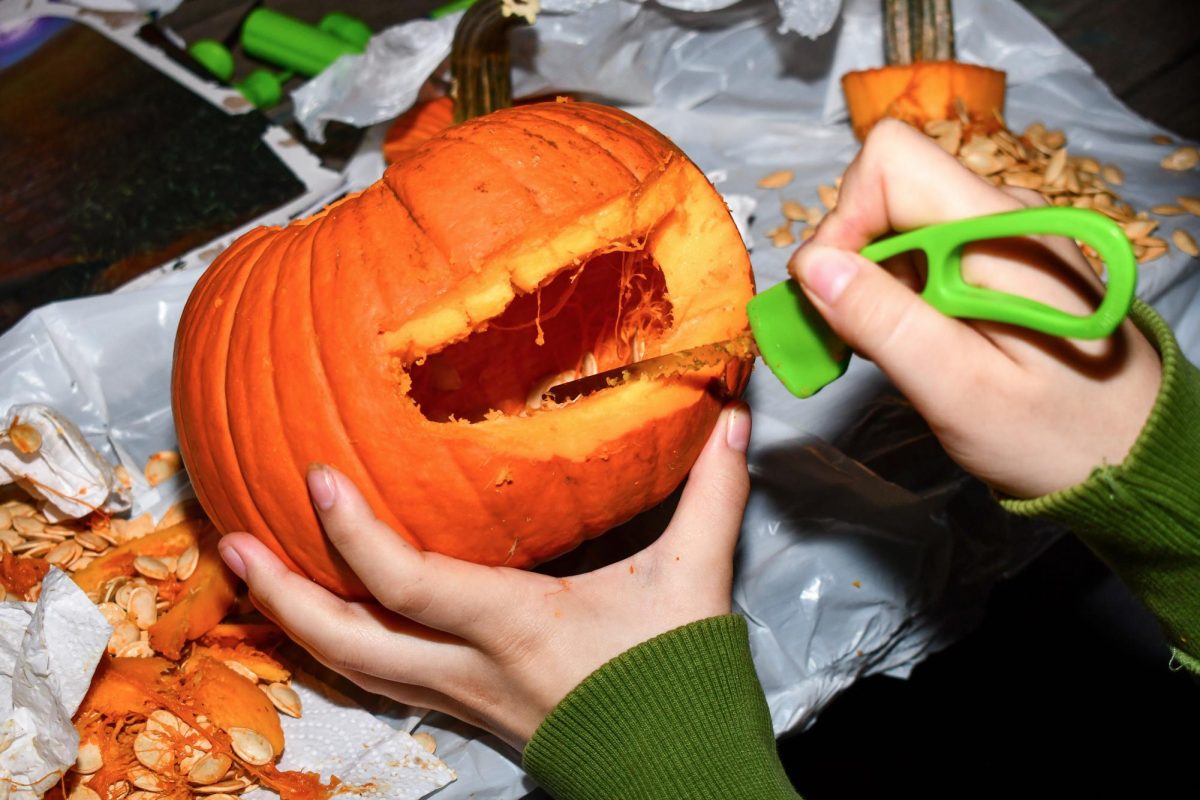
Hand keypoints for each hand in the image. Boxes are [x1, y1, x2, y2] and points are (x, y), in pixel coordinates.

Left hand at [217, 403, 751, 747]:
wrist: (677, 775)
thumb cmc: (675, 683)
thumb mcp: (695, 581)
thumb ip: (711, 494)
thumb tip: (732, 416)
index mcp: (515, 625)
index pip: (408, 583)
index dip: (354, 533)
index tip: (315, 477)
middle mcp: (471, 667)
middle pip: (350, 643)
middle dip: (284, 593)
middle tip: (232, 544)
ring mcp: (463, 696)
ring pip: (356, 667)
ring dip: (298, 621)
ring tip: (254, 575)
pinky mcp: (469, 708)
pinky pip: (384, 676)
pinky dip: (341, 643)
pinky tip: (325, 616)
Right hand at [789, 119, 1160, 497]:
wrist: (1132, 455)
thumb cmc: (1057, 435)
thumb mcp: (960, 391)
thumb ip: (886, 323)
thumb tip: (812, 265)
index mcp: (999, 231)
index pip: (891, 162)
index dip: (845, 219)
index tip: (833, 293)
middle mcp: (1000, 215)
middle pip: (887, 189)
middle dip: (850, 257)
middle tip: (853, 335)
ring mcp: (1000, 236)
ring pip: (897, 223)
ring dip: (870, 281)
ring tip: (887, 350)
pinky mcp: (994, 262)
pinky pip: (920, 253)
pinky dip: (895, 294)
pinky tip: (911, 343)